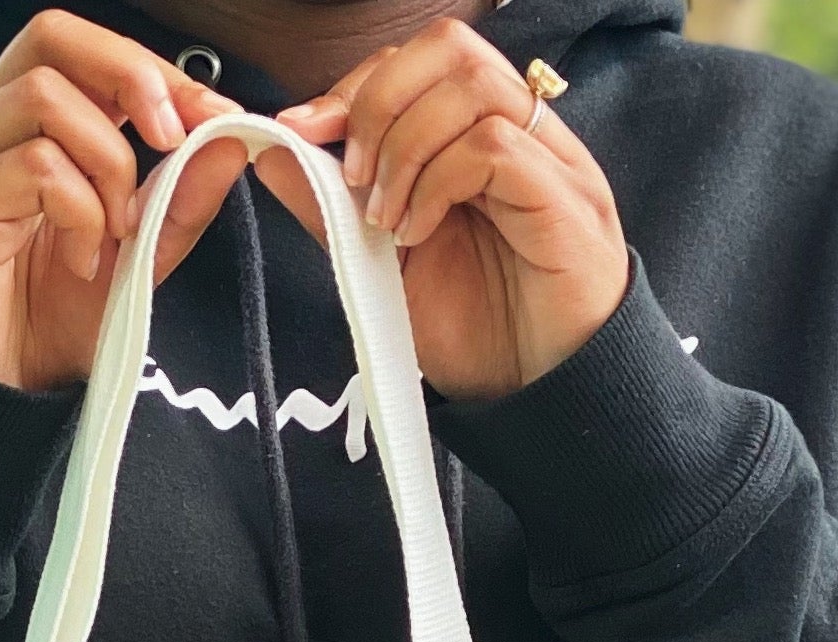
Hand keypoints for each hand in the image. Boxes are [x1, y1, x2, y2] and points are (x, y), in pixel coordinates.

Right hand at [0, 11, 245, 392]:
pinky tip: (83, 263)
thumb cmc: (49, 330)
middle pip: (51, 37)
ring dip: (107, 163)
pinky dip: (80, 211)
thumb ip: (177, 203)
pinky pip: (33, 167)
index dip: (150, 67)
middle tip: (171, 139)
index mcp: (24, 132)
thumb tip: (229, 142)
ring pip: (45, 99)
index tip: (211, 117)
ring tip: (115, 234)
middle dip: (130, 76)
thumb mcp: (134, 262)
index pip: (79, 49)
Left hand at [269, 24, 628, 399]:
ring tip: (385, 216)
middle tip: (352, 175)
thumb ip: (334, 206)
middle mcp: (522, 133)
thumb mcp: (387, 264)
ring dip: (405, 145)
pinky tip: (418, 233)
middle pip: (448, 48)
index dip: (359, 85)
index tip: (308, 133)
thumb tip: (273, 153)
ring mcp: (550, 161)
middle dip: (378, 100)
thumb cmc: (481, 333)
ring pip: (470, 86)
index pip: (421, 60)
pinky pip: (493, 147)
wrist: (540, 397)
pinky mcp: (564, 198)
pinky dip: (437, 182)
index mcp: (482, 136)